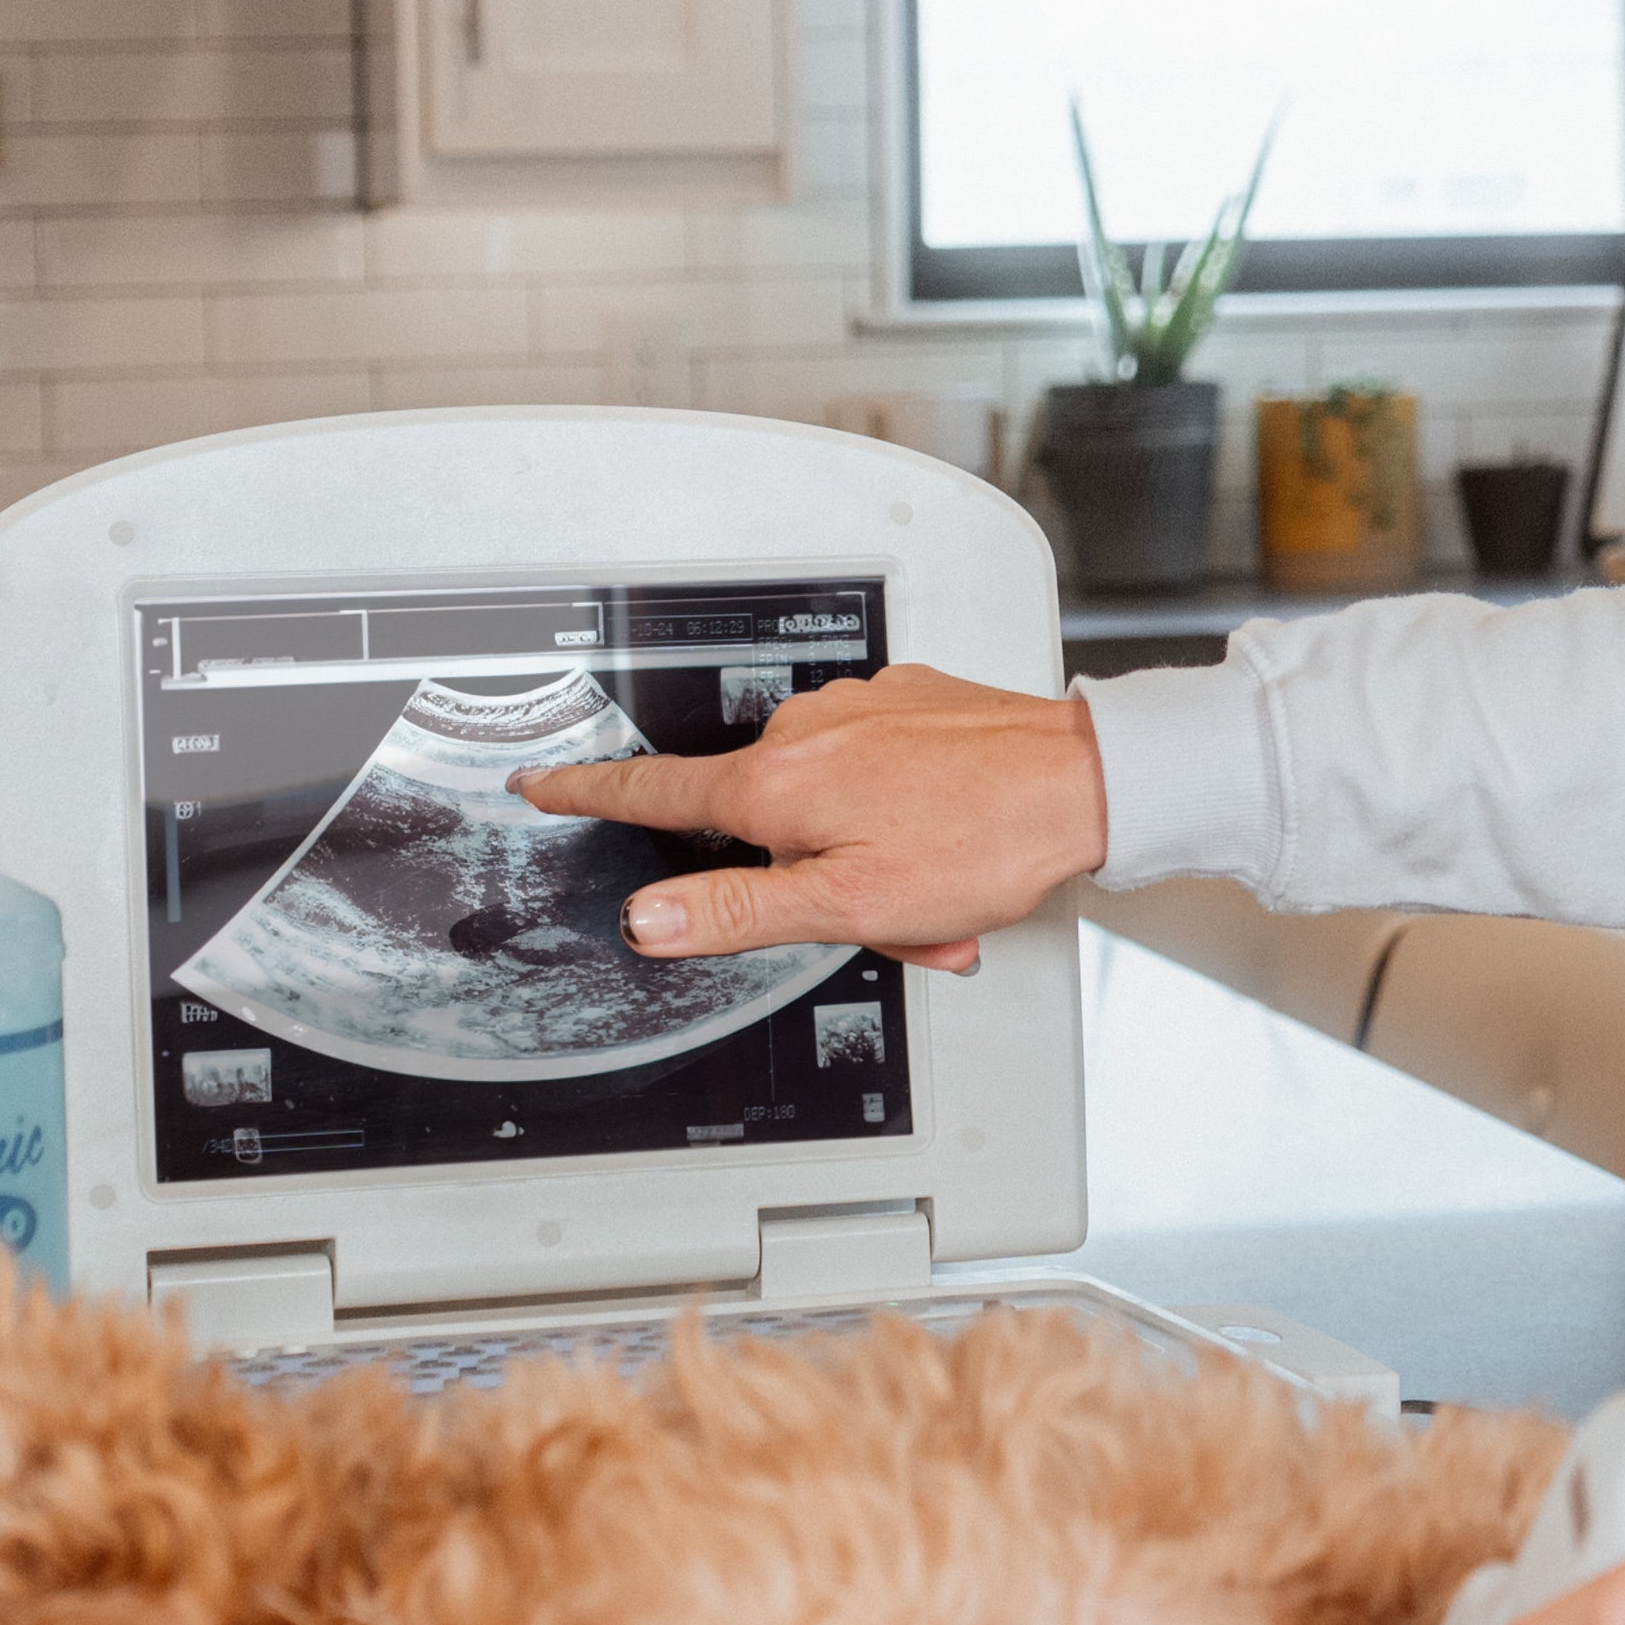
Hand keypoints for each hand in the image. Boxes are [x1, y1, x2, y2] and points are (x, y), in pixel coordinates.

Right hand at [514, 663, 1107, 977]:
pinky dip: (904, 821)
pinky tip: (950, 850)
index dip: (588, 792)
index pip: (655, 792)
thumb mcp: (850, 905)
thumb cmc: (982, 840)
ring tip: (936, 898)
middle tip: (887, 922)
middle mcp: (808, 731)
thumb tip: (650, 919)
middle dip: (810, 880)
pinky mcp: (907, 702)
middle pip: (764, 822)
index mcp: (778, 785)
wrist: (1085, 781)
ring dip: (870, 859)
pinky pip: (877, 773)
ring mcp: (860, 709)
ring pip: (830, 806)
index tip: (539, 781)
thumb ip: (740, 912)